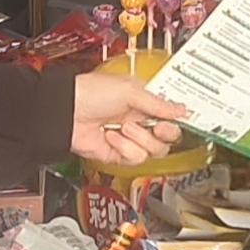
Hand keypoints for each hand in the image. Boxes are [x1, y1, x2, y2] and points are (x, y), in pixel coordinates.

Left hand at [72, 73, 187, 165]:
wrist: (66, 112)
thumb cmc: (91, 93)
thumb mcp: (130, 91)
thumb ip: (159, 104)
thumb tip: (183, 110)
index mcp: (144, 101)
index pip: (171, 115)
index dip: (177, 120)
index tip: (180, 120)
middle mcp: (139, 120)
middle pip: (167, 138)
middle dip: (161, 132)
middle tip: (152, 125)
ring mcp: (129, 138)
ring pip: (153, 150)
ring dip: (138, 139)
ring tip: (122, 128)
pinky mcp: (118, 154)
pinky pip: (134, 158)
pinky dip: (124, 148)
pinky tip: (111, 138)